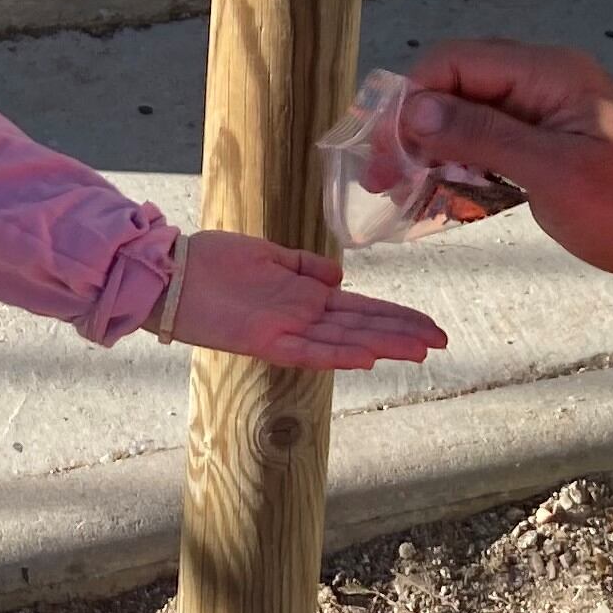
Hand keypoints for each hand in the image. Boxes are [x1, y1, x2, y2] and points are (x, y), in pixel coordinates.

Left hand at [168, 229, 448, 369]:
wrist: (171, 272)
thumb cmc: (214, 262)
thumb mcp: (267, 256)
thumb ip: (303, 267)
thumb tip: (340, 278)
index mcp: (305, 297)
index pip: (362, 308)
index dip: (397, 316)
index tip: (429, 324)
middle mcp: (302, 317)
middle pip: (363, 326)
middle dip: (402, 333)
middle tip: (441, 341)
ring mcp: (285, 329)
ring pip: (344, 341)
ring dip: (382, 345)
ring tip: (418, 351)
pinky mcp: (264, 339)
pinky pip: (308, 350)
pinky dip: (337, 354)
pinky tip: (367, 355)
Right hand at [398, 41, 612, 297]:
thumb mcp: (555, 175)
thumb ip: (484, 137)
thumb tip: (415, 110)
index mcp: (549, 73)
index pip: (456, 61)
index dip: (410, 99)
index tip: (380, 150)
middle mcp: (545, 83)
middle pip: (458, 86)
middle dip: (413, 126)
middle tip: (379, 178)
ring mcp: (550, 118)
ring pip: (471, 118)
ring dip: (434, 150)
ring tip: (397, 192)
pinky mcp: (553, 151)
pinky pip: (493, 146)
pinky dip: (463, 168)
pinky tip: (437, 200)